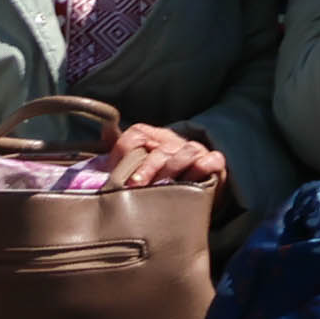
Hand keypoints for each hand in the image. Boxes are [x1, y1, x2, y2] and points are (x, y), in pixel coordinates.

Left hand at [105, 122, 227, 195]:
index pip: (136, 134)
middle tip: (134, 186)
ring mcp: (196, 151)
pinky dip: (201, 168)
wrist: (195, 187)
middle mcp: (174, 142)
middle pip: (159, 148)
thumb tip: (104, 129)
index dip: (122, 153)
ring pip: (185, 152)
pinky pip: (210, 160)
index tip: (111, 176)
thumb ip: (121, 152)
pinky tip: (191, 182)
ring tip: (159, 189)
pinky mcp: (214, 163)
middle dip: (146, 168)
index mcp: (152, 139)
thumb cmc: (160, 177)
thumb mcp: (139, 164)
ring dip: (171, 170)